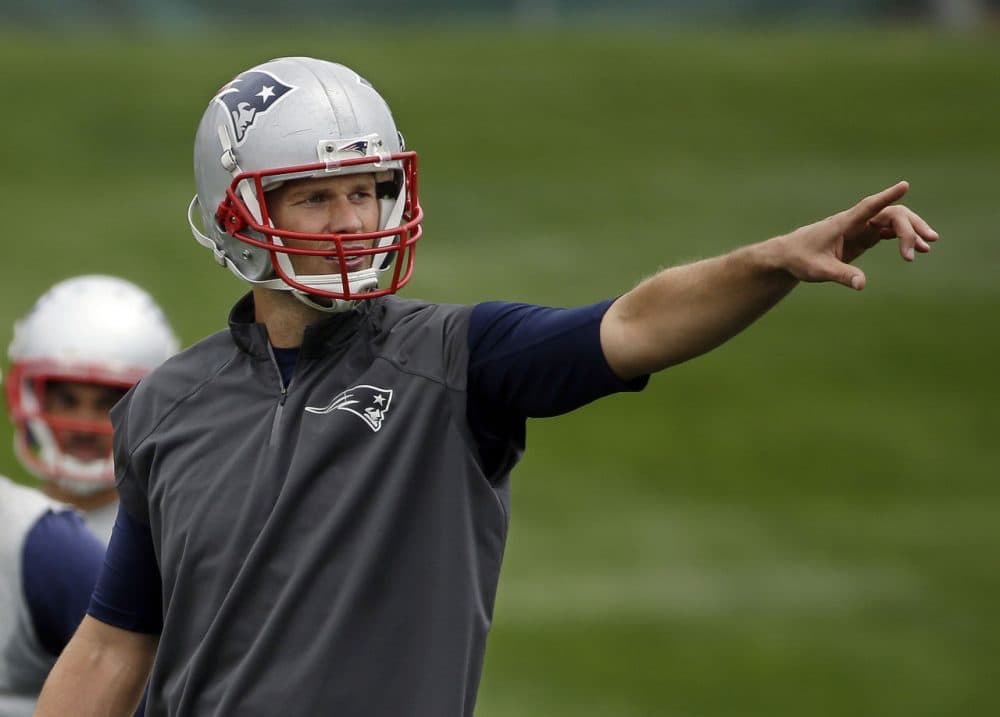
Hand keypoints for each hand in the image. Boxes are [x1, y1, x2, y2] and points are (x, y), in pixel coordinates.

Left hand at [771, 181, 938, 289]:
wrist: (789, 255)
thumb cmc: (800, 259)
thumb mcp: (819, 270)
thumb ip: (841, 275)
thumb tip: (861, 284)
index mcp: (843, 224)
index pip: (868, 207)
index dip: (886, 196)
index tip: (905, 185)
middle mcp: (855, 222)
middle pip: (889, 215)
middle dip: (909, 226)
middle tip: (925, 244)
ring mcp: (860, 228)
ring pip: (892, 222)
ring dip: (910, 232)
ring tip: (927, 246)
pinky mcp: (862, 236)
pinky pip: (887, 232)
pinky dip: (902, 239)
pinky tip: (915, 249)